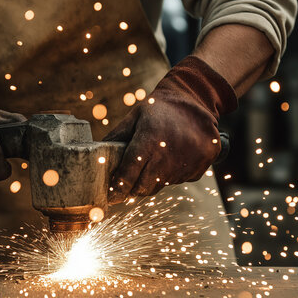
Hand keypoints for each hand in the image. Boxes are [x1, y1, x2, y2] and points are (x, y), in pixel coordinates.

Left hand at [104, 56, 236, 203]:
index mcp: (148, 141)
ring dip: (153, 179)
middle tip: (128, 182)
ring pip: (161, 186)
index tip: (110, 197)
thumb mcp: (134, 117)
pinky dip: (172, 174)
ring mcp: (187, 162)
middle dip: (132, 188)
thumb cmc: (159, 110)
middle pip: (143, 187)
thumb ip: (115, 137)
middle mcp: (167, 155)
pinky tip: (172, 156)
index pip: (127, 175)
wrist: (196, 101)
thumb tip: (95, 157)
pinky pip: (180, 180)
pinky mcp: (201, 165)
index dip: (117, 189)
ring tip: (154, 160)